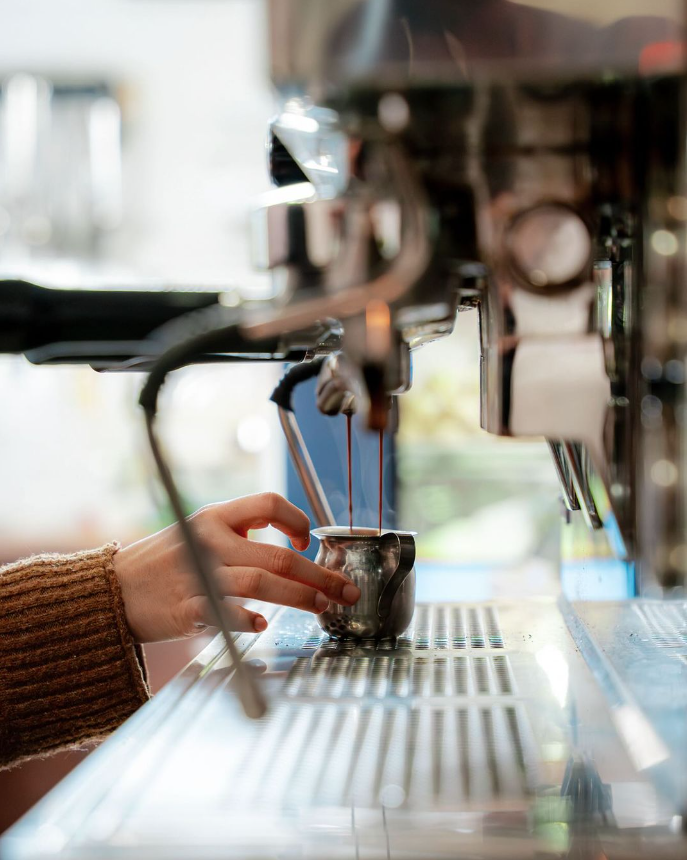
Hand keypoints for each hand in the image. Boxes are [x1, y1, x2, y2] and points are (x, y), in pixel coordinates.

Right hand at [113, 493, 359, 642]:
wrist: (112, 590)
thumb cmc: (163, 562)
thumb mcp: (198, 530)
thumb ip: (239, 533)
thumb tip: (292, 547)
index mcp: (215, 516)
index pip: (269, 503)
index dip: (298, 519)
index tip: (309, 540)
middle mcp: (210, 541)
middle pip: (278, 554)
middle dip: (319, 575)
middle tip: (344, 590)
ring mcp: (198, 574)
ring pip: (262, 582)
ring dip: (299, 597)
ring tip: (322, 607)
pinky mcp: (186, 609)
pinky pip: (225, 613)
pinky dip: (248, 619)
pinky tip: (263, 624)